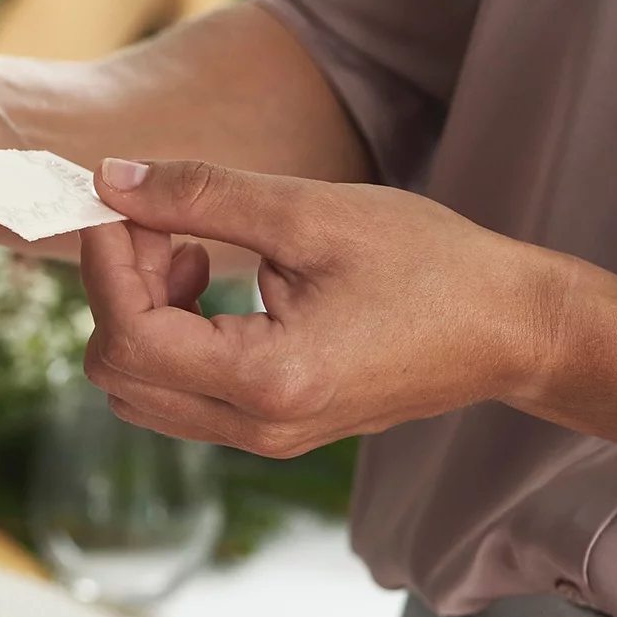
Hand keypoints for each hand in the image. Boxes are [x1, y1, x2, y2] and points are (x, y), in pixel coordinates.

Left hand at [79, 159, 565, 457]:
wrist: (512, 327)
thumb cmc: (429, 265)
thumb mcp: (311, 213)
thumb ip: (202, 196)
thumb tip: (109, 180)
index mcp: (270, 381)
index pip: (128, 335)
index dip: (105, 262)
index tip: (118, 202)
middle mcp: (259, 427)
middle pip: (118, 370)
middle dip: (117, 287)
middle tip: (160, 222)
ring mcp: (264, 436)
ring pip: (138, 387)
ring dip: (139, 310)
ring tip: (191, 248)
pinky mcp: (271, 425)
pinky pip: (177, 391)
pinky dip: (168, 332)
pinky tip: (208, 276)